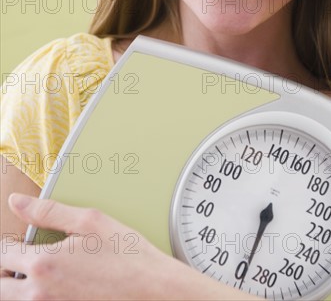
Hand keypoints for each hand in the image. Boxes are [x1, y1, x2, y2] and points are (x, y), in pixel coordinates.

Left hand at [0, 194, 255, 300]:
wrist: (151, 289)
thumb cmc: (127, 254)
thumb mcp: (91, 220)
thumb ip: (48, 211)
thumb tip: (17, 203)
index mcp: (44, 263)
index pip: (3, 253)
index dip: (7, 244)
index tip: (17, 240)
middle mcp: (40, 293)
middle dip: (5, 269)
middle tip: (20, 260)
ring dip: (14, 287)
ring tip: (32, 274)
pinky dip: (33, 297)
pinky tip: (51, 286)